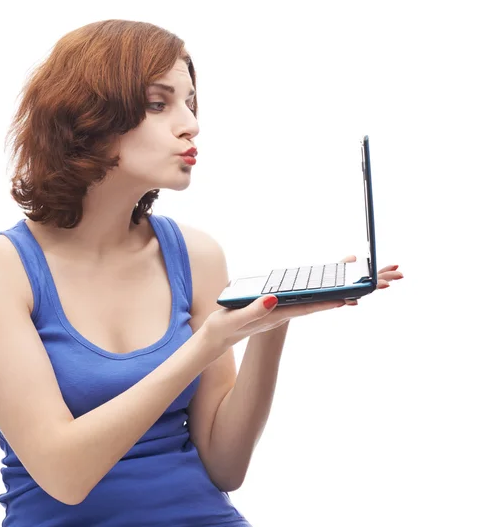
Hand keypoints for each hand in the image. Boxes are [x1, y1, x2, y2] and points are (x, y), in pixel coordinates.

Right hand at [204, 256, 404, 354]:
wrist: (220, 335)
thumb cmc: (226, 327)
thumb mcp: (236, 319)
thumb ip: (256, 310)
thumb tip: (275, 298)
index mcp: (282, 313)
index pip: (314, 305)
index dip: (335, 298)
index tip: (359, 293)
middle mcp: (293, 310)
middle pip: (330, 298)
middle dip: (361, 288)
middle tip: (392, 278)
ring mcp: (291, 306)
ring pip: (326, 294)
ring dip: (352, 285)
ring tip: (379, 277)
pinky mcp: (286, 302)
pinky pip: (315, 290)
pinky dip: (331, 282)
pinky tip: (342, 278)